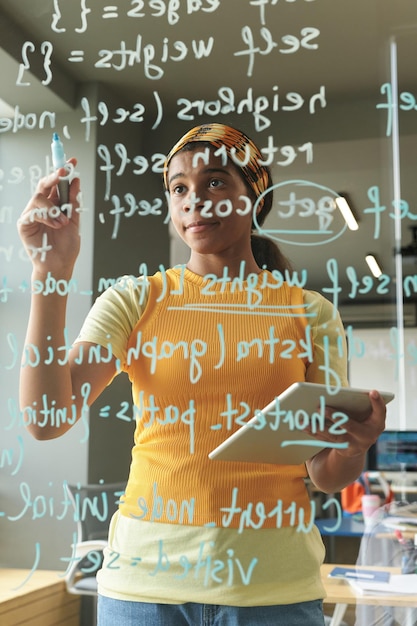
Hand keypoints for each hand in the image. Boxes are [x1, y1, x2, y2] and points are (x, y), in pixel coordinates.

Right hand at [17, 158, 80, 276]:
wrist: (60, 265)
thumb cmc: (66, 247)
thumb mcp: (74, 222)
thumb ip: (73, 202)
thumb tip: (76, 181)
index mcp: (55, 204)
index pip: (57, 184)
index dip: (63, 171)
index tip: (73, 161)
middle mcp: (43, 207)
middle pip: (45, 184)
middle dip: (55, 175)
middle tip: (65, 170)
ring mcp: (32, 214)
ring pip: (38, 196)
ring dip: (54, 208)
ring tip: (64, 221)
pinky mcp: (24, 224)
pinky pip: (33, 212)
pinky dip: (48, 216)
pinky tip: (56, 225)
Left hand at [310, 390, 386, 457]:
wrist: (360, 444)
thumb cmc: (363, 419)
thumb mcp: (367, 412)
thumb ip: (360, 403)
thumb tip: (336, 392)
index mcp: (377, 423)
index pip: (380, 412)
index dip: (377, 402)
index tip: (372, 391)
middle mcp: (367, 436)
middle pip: (349, 426)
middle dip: (334, 417)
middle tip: (319, 408)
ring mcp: (354, 444)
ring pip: (334, 436)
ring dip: (317, 427)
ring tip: (304, 420)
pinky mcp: (342, 449)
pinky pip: (326, 441)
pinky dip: (314, 433)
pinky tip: (303, 426)